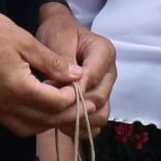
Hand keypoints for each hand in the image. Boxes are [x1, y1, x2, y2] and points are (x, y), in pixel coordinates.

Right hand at [0, 4, 81, 135]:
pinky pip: (11, 122)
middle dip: (65, 115)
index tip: (80, 88)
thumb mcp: (25, 41)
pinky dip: (29, 120)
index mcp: (16, 87)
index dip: (72, 99)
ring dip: (47, 121)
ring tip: (60, 106)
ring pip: (27, 128)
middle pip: (43, 122)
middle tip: (81, 105)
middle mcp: (2, 105)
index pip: (53, 104)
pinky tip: (37, 105)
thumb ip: (52, 62)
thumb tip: (76, 76)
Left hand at [34, 6, 116, 125]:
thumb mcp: (59, 38)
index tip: (52, 90)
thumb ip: (64, 59)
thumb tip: (67, 84)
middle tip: (51, 104)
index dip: (73, 89)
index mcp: (104, 53)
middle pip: (99, 100)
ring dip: (78, 120)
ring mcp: (105, 90)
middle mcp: (109, 74)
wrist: (59, 34)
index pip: (93, 78)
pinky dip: (80, 127)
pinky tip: (62, 122)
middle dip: (74, 105)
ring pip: (101, 116)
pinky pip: (95, 124)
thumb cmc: (59, 33)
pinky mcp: (98, 103)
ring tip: (57, 116)